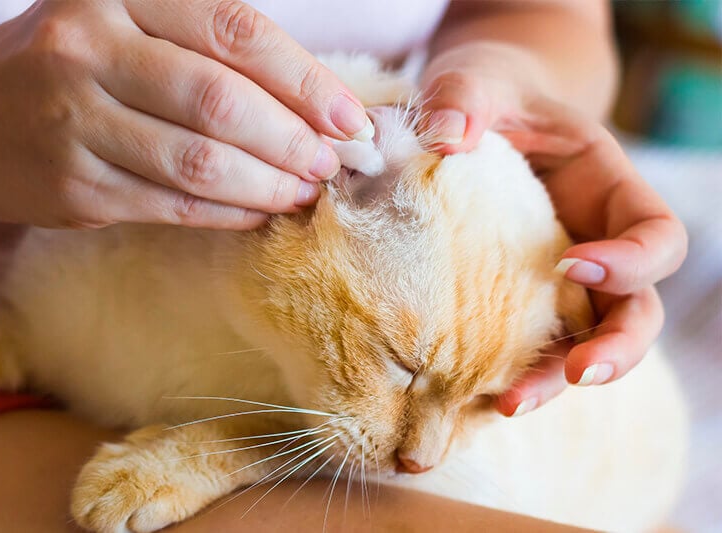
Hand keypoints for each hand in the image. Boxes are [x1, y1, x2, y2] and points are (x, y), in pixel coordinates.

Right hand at [0, 1, 370, 228]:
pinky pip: (174, 205)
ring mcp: (75, 123)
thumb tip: (314, 107)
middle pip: (221, 102)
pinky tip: (259, 211)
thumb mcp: (131, 29)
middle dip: (292, 140)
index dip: (305, 80)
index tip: (349, 119)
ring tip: (304, 191)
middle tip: (330, 164)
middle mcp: (90, 52)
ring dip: (269, 184)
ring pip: (200, 163)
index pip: (235, 33)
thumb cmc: (73, 68)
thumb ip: (212, 55)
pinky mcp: (74, 189)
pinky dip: (229, 212)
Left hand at [420, 43, 687, 415]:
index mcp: (609, 191)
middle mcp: (595, 244)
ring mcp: (558, 280)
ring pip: (584, 342)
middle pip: (636, 311)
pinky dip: (508, 371)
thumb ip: (465, 97)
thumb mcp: (478, 82)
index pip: (656, 235)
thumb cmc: (484, 96)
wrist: (464, 121)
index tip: (573, 260)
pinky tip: (470, 393)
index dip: (632, 259)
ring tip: (509, 404)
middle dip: (617, 348)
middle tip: (577, 372)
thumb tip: (445, 136)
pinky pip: (527, 343)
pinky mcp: (514, 299)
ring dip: (556, 380)